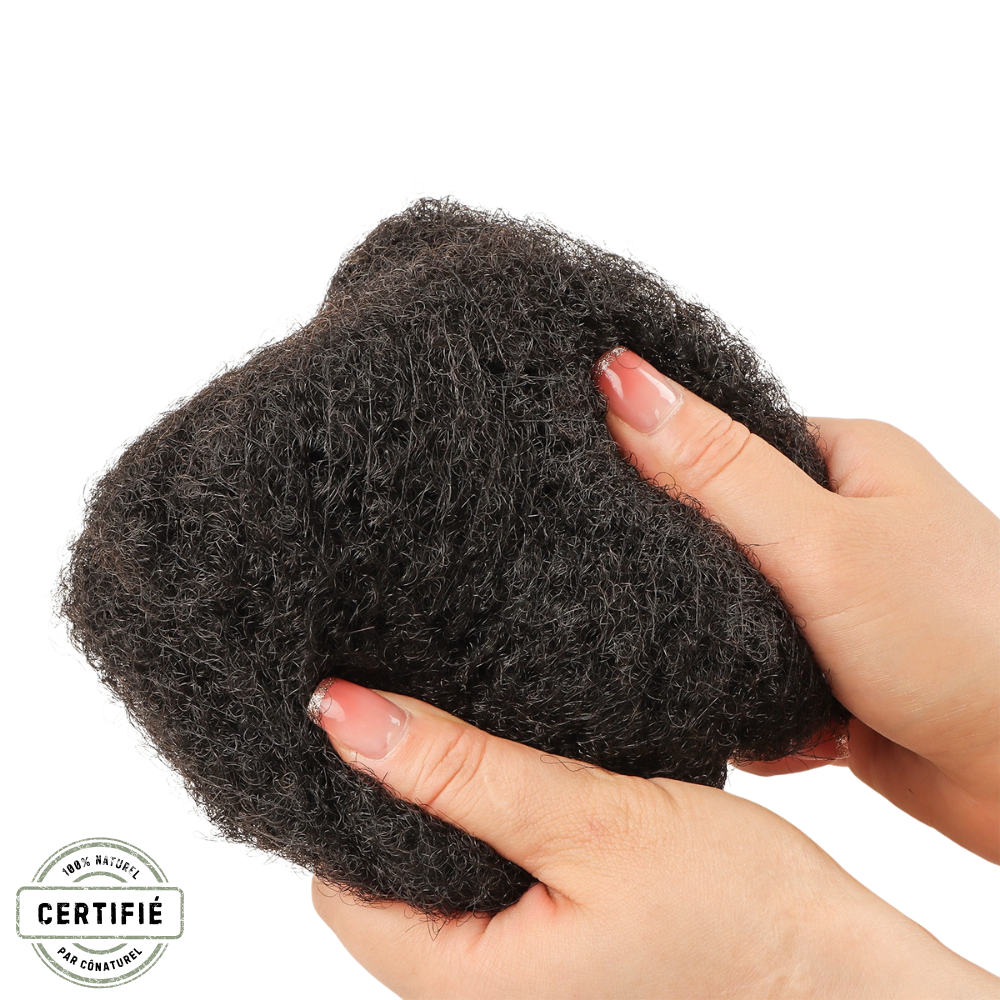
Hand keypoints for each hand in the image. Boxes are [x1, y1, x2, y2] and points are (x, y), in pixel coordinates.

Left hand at [309, 679, 995, 998]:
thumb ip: (462, 771)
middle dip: (400, 804)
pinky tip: (522, 792)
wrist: (840, 977)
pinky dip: (491, 840)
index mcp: (468, 986)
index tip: (372, 721)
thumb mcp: (590, 821)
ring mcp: (519, 990)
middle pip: (382, 890)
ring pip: (436, 890)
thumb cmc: (739, 915)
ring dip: (451, 818)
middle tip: (432, 717)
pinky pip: (487, 899)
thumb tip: (346, 715)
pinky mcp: (553, 969)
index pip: (341, 889)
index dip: (347, 801)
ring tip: (480, 748)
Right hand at [592, 347, 999, 861]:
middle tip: (678, 600)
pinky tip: (765, 720)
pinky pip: (755, 676)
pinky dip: (749, 699)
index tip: (612, 496)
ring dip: (722, 648)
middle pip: (721, 531)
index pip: (725, 440)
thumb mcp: (821, 540)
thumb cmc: (965, 638)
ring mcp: (840, 602)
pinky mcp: (833, 673)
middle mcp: (848, 525)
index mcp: (849, 463)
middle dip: (691, 574)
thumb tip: (622, 375)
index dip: (665, 463)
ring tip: (729, 669)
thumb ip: (715, 467)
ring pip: (732, 610)